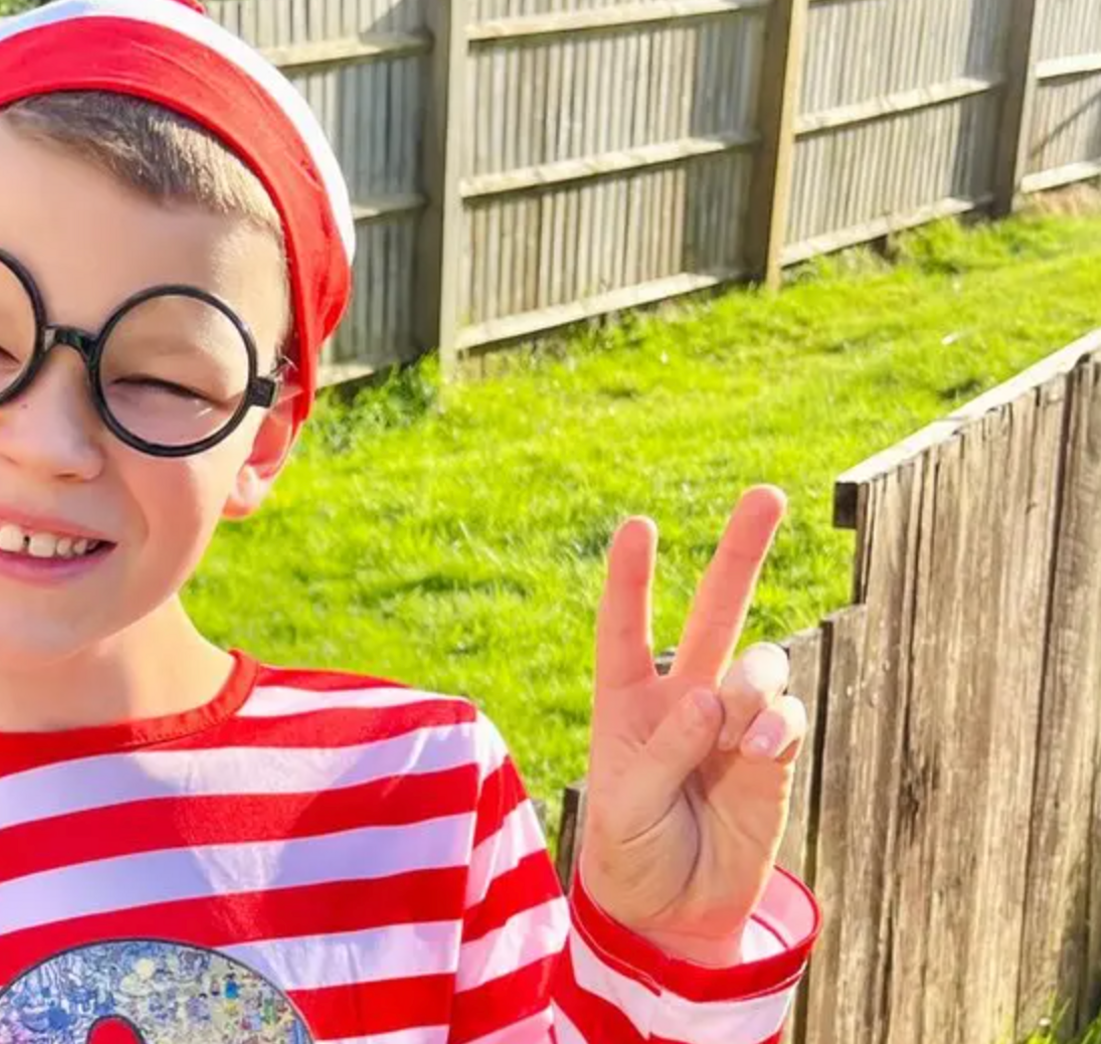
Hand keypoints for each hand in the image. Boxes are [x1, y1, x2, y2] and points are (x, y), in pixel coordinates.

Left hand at [578, 484, 808, 965]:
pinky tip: (757, 754)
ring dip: (754, 681)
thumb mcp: (621, 807)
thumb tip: (712, 695)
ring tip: (735, 726)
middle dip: (741, 552)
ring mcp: (733, 723)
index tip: (638, 525)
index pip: (625, 626)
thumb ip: (661, 750)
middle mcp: (683, 698)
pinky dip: (776, 727)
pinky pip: (787, 718)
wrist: (673, 913)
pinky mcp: (773, 757)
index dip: (631, 578)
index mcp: (625, 701)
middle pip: (713, 612)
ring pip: (760, 662)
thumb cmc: (629, 852)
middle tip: (767, 494)